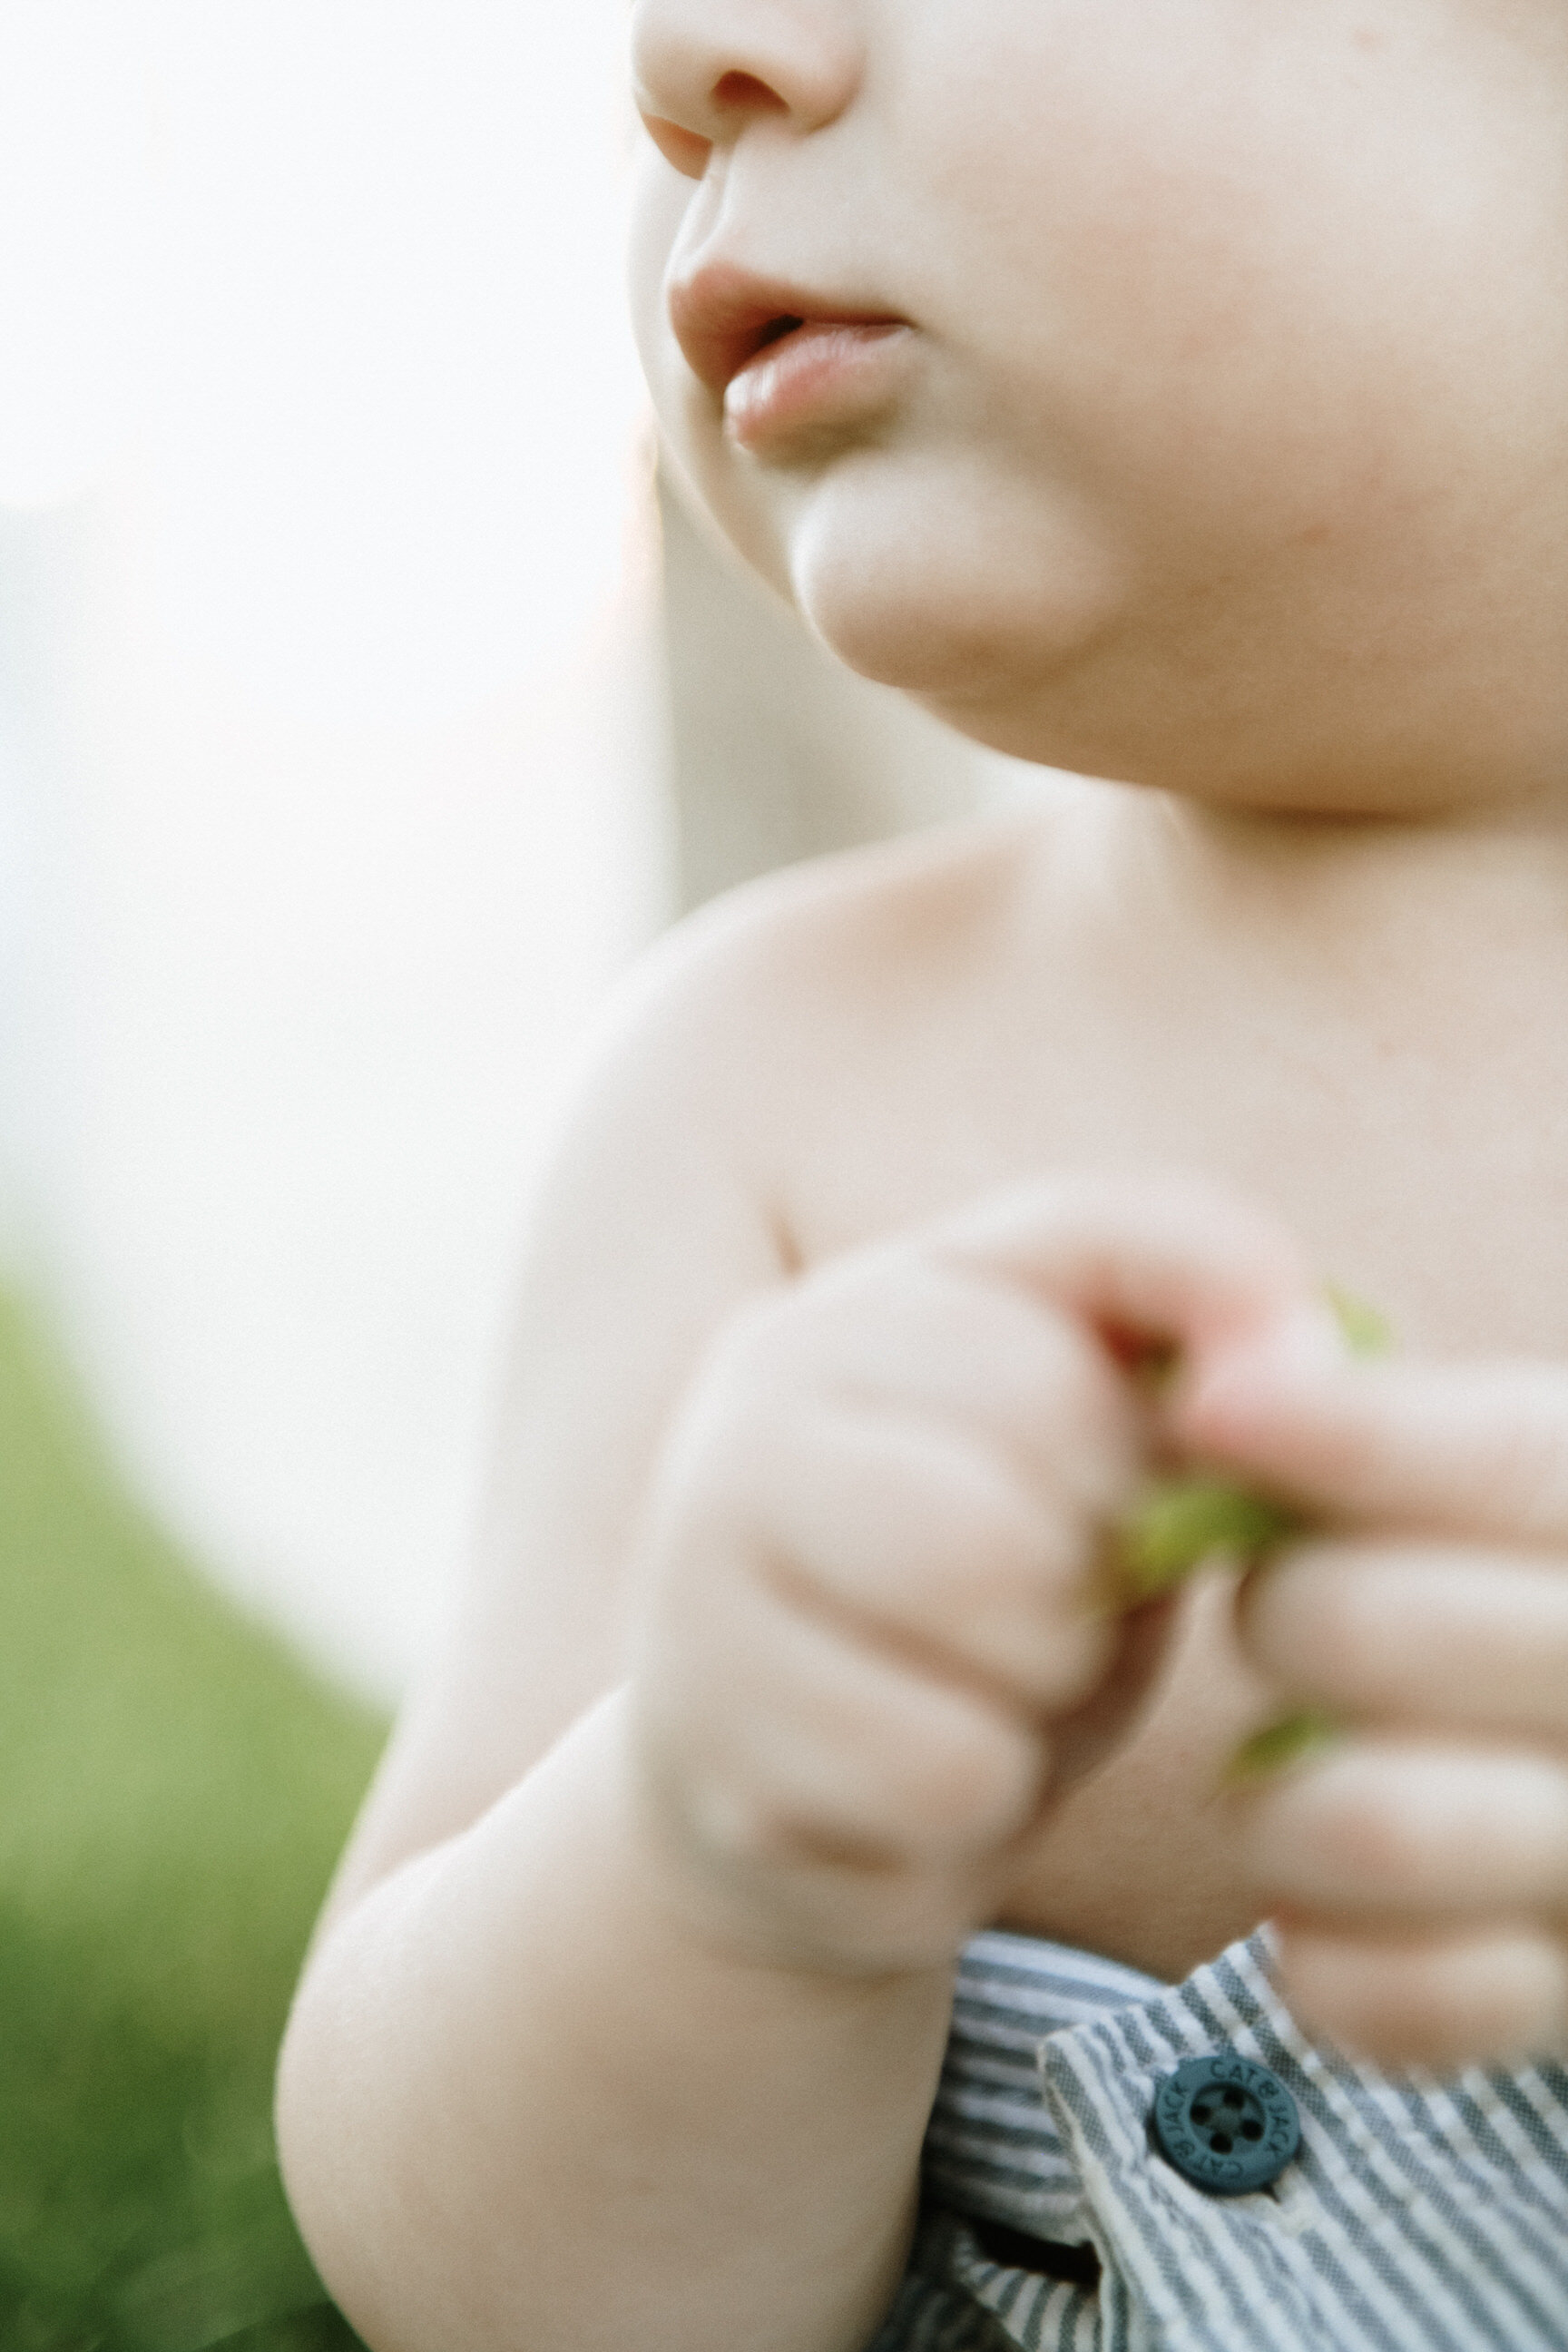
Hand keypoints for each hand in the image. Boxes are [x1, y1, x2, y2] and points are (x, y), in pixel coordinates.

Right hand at [625, 1175, 1322, 1974]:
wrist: (790, 1764)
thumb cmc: (982, 1562)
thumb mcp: (1092, 1411)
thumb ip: (1193, 1304)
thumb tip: (1310, 1350)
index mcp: (846, 1317)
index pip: (1055, 1374)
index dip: (1132, 1461)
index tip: (1112, 1489)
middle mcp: (740, 1433)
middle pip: (1015, 1526)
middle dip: (1085, 1594)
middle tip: (1043, 1608)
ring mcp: (702, 1600)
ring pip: (991, 1661)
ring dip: (1038, 1704)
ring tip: (986, 1691)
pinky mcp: (713, 1765)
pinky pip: (945, 1788)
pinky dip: (977, 1810)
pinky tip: (922, 1783)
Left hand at [1179, 1344, 1567, 2071]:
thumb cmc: (1521, 1605)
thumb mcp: (1510, 1492)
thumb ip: (1400, 1433)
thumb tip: (1221, 1386)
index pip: (1516, 1464)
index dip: (1353, 1436)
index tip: (1209, 1406)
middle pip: (1369, 1628)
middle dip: (1283, 1612)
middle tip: (1294, 1615)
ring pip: (1353, 1821)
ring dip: (1276, 1796)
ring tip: (1303, 1769)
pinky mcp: (1557, 2010)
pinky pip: (1372, 1994)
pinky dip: (1323, 1953)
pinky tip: (1337, 1904)